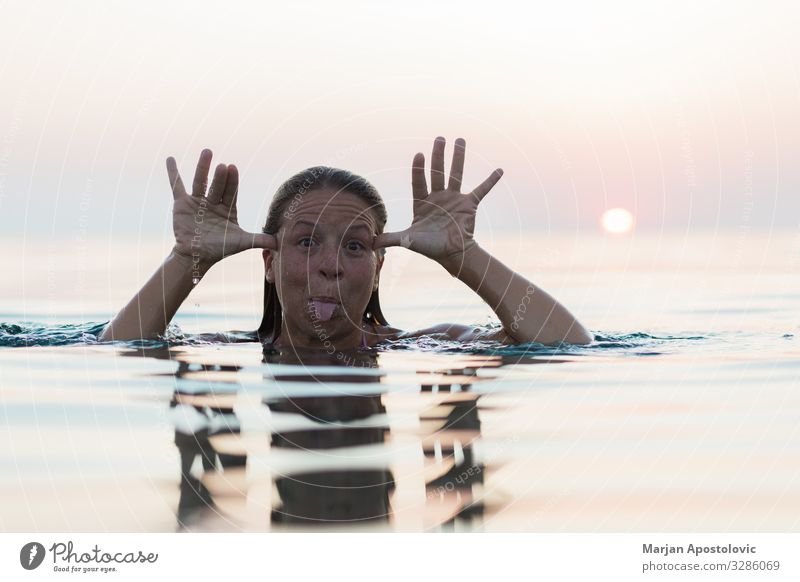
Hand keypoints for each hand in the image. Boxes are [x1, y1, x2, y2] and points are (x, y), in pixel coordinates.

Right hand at [167, 149, 275, 271]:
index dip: (232, 181)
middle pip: (217, 186)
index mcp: (228, 208)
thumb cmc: (219, 248)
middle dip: (220, 176)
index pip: (231, 192)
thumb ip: (258, 240)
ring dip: (203, 167)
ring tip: (207, 152)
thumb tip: (278, 242)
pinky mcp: (181, 203)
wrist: (196, 256)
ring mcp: (197, 201)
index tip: (233, 168)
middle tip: (223, 165)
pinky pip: (176, 186)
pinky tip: (171, 159)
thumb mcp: (241, 243)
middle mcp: (213, 201)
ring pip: (200, 182)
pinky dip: (173, 173)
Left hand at [374, 137, 502, 269]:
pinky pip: (481, 190)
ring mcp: (454, 198)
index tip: (419, 155)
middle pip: (437, 172)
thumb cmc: (430, 247)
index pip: (419, 182)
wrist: (452, 254)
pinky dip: (491, 181)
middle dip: (438, 155)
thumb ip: (391, 239)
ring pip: (456, 174)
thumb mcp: (409, 241)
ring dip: (458, 157)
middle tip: (439, 138)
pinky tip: (499, 170)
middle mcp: (438, 196)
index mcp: (423, 202)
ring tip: (460, 139)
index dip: (418, 169)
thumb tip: (370, 242)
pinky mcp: (469, 205)